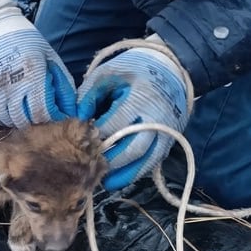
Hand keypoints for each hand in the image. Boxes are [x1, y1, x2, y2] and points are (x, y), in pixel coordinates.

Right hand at [0, 0, 75, 126]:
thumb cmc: (26, 41)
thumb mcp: (49, 57)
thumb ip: (62, 84)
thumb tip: (71, 109)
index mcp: (32, 76)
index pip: (43, 112)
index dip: (52, 116)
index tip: (56, 112)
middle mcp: (11, 86)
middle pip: (25, 120)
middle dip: (36, 120)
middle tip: (40, 112)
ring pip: (8, 120)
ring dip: (19, 119)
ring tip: (25, 108)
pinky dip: (3, 116)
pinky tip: (10, 106)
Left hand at [77, 40, 188, 190]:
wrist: (171, 68)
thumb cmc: (134, 69)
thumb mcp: (108, 73)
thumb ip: (90, 94)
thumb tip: (78, 119)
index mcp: (140, 98)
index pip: (115, 124)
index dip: (96, 136)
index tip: (80, 141)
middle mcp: (156, 119)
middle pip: (133, 148)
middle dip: (110, 160)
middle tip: (89, 167)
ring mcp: (166, 132)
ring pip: (146, 161)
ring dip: (124, 174)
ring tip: (104, 182)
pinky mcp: (169, 141)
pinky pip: (153, 163)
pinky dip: (135, 172)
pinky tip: (118, 179)